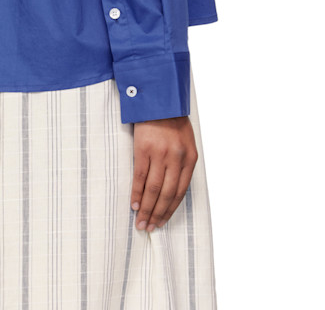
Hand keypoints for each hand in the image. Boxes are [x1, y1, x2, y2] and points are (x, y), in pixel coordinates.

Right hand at [131, 115, 197, 231]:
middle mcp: (177, 158)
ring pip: (154, 189)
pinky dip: (137, 192)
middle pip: (167, 194)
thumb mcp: (186, 141)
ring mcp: (160, 154)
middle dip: (158, 214)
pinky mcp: (144, 148)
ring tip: (140, 221)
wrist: (158, 98)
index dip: (170, 210)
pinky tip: (134, 203)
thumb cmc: (172, 120)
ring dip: (147, 208)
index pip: (181, 192)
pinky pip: (140, 176)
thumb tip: (173, 187)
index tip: (162, 221)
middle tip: (149, 227)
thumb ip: (182, 163)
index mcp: (190, 158)